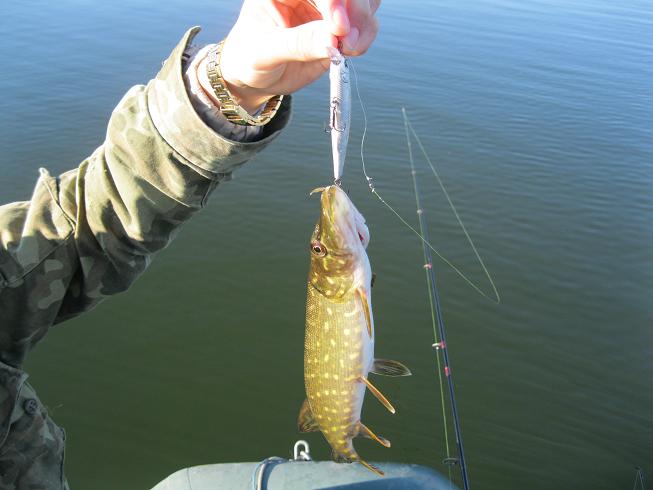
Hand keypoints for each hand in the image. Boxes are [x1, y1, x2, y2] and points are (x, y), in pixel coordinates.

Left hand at [199, 0, 379, 113]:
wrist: (254, 77)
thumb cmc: (249, 58)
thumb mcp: (265, 52)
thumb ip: (298, 44)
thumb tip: (332, 40)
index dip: (335, 2)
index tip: (339, 29)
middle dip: (357, 12)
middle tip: (349, 41)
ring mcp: (327, 10)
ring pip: (365, 1)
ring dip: (365, 24)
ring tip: (350, 48)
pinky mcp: (339, 30)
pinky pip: (364, 25)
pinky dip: (364, 38)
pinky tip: (349, 52)